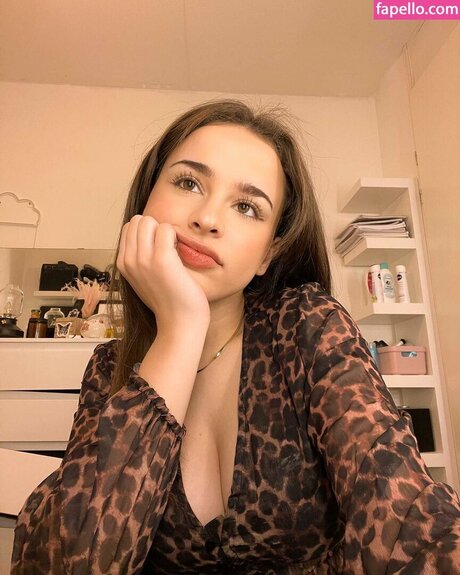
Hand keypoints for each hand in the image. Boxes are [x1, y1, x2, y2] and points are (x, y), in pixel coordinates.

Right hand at [117, 215, 209, 331]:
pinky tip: (179, 253)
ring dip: (164, 230)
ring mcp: (144, 260)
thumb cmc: (168, 301)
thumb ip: (139, 259)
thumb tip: (144, 238)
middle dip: (155, 228)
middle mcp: (129, 260)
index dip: (147, 233)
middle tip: (167, 247)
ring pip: (149, 221)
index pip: (129, 227)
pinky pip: (166, 228)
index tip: (158, 249)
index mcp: (123, 264)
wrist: (180, 323)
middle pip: (138, 220)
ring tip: (172, 249)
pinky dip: (175, 235)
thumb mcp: (143, 279)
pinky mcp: (162, 260)